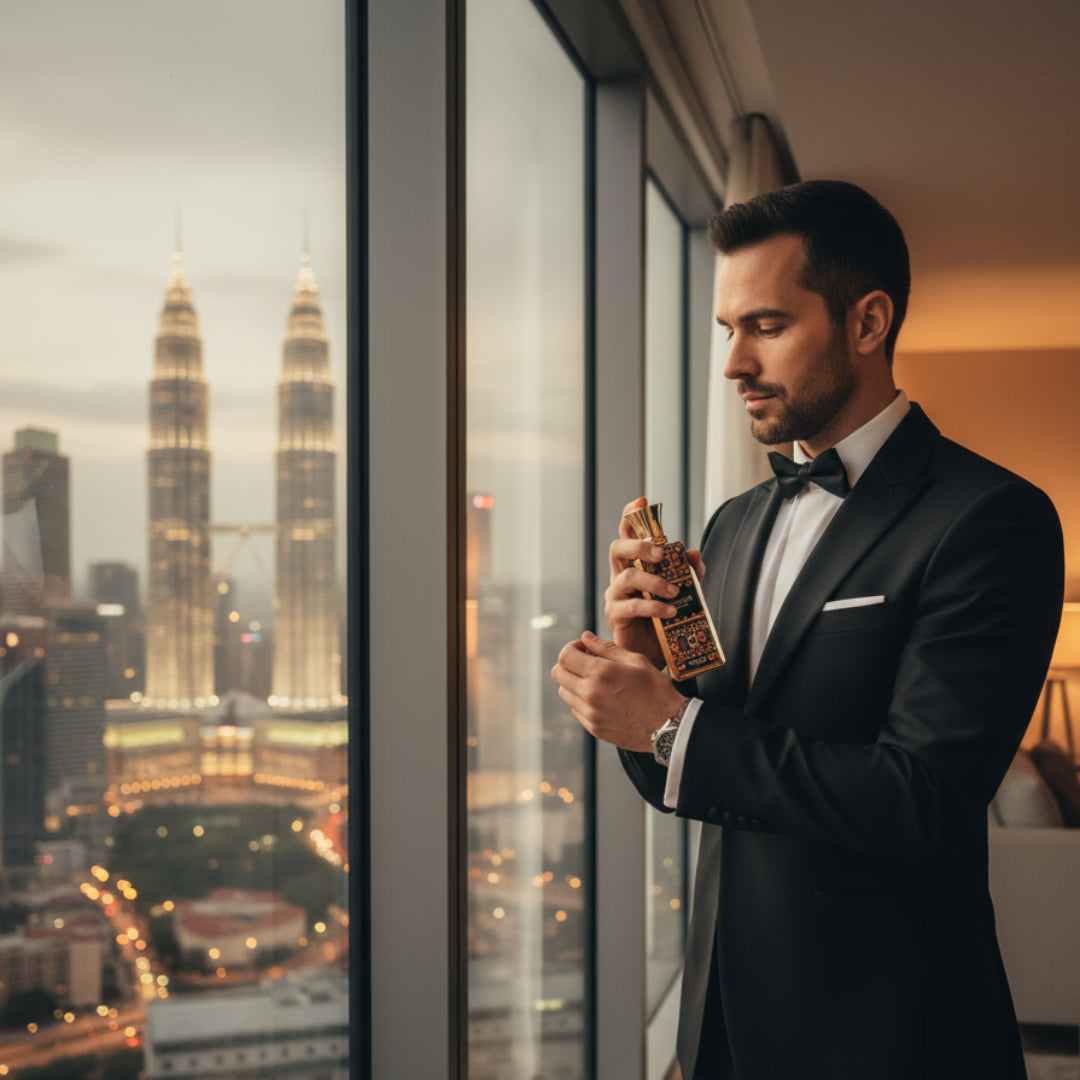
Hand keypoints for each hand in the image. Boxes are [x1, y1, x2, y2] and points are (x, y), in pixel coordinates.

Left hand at [550, 631, 686, 751]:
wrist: (669, 725)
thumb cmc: (656, 689)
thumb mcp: (636, 660)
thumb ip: (606, 647)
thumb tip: (585, 637)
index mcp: (601, 673)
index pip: (565, 656)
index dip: (572, 647)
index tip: (584, 648)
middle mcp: (591, 694)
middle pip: (558, 673)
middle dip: (569, 663)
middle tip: (586, 662)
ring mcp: (590, 713)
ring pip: (564, 692)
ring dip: (573, 682)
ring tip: (594, 680)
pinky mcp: (593, 727)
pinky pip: (575, 709)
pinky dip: (581, 700)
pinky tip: (601, 696)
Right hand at [606, 496, 704, 667]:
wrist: (657, 651)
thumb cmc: (666, 618)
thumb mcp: (685, 592)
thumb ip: (689, 572)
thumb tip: (693, 552)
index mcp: (635, 565)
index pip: (628, 534)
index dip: (631, 516)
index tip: (641, 501)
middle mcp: (621, 577)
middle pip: (617, 549)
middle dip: (638, 546)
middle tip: (659, 552)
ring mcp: (616, 596)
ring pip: (626, 578)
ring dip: (653, 581)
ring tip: (675, 591)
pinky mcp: (616, 616)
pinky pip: (632, 605)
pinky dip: (653, 606)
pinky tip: (671, 610)